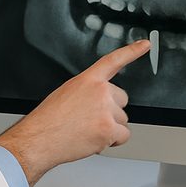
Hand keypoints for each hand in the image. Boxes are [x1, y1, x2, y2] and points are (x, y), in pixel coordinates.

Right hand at [0, 39, 149, 184]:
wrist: (39, 139)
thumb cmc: (48, 120)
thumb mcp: (66, 94)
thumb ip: (88, 92)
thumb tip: (103, 102)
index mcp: (87, 80)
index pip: (114, 60)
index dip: (132, 51)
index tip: (145, 44)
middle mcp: (100, 92)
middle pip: (122, 100)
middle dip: (111, 111)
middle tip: (90, 120)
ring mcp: (106, 110)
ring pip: (122, 120)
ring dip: (110, 128)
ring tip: (87, 131)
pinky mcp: (109, 129)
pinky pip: (123, 135)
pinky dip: (113, 141)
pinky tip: (95, 140)